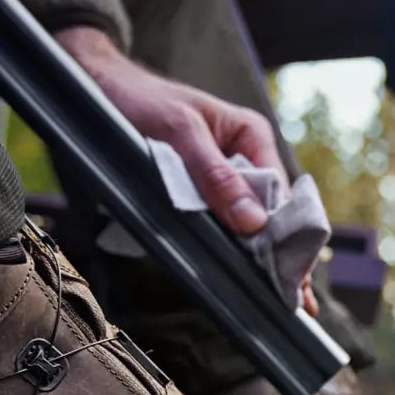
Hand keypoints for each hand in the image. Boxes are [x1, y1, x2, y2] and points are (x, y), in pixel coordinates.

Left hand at [57, 27, 318, 315]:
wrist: (97, 91)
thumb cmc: (140, 100)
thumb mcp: (178, 132)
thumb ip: (215, 175)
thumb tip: (254, 223)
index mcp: (251, 136)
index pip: (281, 195)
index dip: (287, 236)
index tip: (290, 274)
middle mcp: (244, 159)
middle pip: (272, 214)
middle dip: (284, 256)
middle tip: (297, 303)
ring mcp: (222, 179)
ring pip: (248, 225)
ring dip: (261, 260)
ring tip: (282, 301)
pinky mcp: (197, 194)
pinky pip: (220, 226)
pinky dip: (232, 252)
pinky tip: (247, 280)